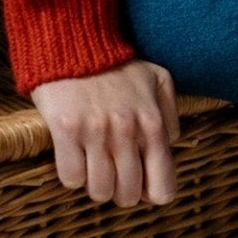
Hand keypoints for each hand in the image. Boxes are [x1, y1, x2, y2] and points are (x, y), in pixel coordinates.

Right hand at [30, 58, 181, 207]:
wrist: (76, 42)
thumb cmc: (118, 65)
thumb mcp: (158, 80)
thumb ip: (171, 115)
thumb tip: (170, 146)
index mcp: (152, 124)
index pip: (162, 188)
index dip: (151, 194)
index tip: (141, 184)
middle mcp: (127, 132)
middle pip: (127, 195)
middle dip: (120, 191)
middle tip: (113, 173)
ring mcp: (96, 132)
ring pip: (98, 191)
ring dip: (95, 184)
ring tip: (93, 164)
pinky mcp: (66, 130)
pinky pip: (71, 178)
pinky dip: (73, 174)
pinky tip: (75, 155)